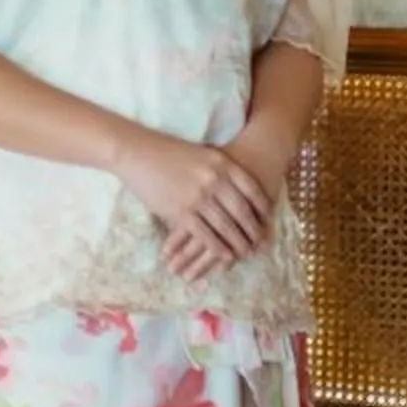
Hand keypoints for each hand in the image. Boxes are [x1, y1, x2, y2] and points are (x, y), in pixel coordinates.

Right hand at [116, 132, 270, 270]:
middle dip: (254, 230)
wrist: (137, 153)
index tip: (268, 220)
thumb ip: (221, 169)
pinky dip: (218, 247)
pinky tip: (224, 255)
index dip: (262, 208)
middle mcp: (214, 180)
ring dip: (239, 243)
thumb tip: (238, 187)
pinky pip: (206, 235)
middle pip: (242, 212)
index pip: (252, 190)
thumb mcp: (202, 154)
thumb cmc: (169, 151)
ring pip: (226, 227)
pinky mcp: (181, 212)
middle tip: (261, 242)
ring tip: (246, 252)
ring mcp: (198, 197)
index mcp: (222, 163)